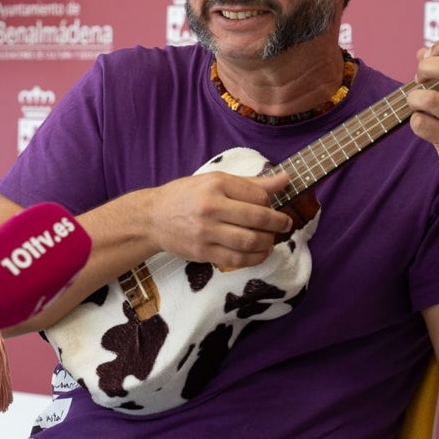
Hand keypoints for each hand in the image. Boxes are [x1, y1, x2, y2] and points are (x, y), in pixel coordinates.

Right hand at [151, 170, 292, 269]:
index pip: (257, 195)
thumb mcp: (214, 181)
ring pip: (250, 241)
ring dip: (268, 242)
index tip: (271, 206)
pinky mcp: (203, 252)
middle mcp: (211, 207)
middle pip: (257, 218)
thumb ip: (251, 183)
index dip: (271, 202)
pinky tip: (259, 252)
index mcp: (215, 185)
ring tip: (271, 239)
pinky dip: (255, 258)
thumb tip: (285, 179)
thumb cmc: (185, 195)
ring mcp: (206, 232)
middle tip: (285, 224)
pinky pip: (237, 259)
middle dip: (278, 223)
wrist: (152, 217)